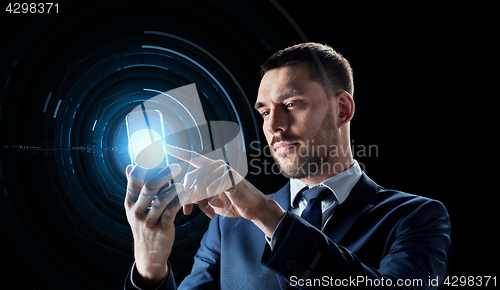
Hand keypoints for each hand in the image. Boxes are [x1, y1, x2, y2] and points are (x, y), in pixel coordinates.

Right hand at [124, 163, 185, 287]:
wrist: (149, 253)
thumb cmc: (144, 223)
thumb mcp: (135, 206)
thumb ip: (134, 186)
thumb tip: (129, 165)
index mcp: (129, 201)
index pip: (134, 178)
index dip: (145, 163)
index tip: (155, 151)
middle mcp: (136, 210)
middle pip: (149, 187)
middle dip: (164, 174)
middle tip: (176, 166)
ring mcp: (148, 220)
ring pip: (161, 199)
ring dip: (174, 188)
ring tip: (183, 182)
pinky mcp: (161, 228)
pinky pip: (171, 210)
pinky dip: (180, 200)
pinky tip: (186, 193)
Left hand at [165, 144, 284, 236]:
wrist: (253, 208)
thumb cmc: (231, 202)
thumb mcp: (209, 199)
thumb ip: (197, 194)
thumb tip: (182, 197)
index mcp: (211, 167)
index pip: (193, 157)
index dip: (179, 152)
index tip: (166, 147)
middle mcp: (217, 165)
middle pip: (191, 178)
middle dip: (187, 198)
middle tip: (189, 212)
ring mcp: (224, 170)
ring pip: (199, 186)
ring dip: (201, 204)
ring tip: (207, 212)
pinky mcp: (230, 178)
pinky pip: (211, 190)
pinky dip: (212, 201)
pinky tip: (219, 205)